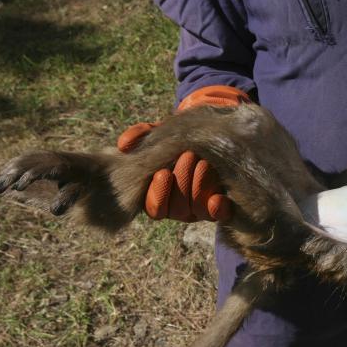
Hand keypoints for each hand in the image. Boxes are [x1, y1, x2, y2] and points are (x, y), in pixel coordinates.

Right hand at [116, 123, 230, 221]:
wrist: (212, 131)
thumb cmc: (180, 136)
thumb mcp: (160, 132)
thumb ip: (141, 136)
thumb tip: (124, 145)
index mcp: (158, 195)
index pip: (154, 209)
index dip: (158, 194)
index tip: (163, 173)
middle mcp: (180, 207)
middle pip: (177, 209)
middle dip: (182, 182)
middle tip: (188, 156)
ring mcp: (201, 208)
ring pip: (197, 210)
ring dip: (199, 187)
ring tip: (203, 162)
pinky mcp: (222, 205)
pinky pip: (220, 215)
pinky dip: (218, 208)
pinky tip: (217, 198)